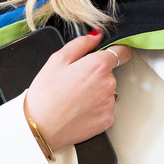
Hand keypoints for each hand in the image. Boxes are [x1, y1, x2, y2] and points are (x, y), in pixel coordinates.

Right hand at [23, 29, 131, 150]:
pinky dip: (95, 108)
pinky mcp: (107, 120)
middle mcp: (109, 84)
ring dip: (96, 92)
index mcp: (98, 66)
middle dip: (97, 74)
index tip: (109, 54)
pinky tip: (78, 110)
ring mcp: (109, 103)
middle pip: (110, 73)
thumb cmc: (46, 94)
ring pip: (107, 91)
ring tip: (74, 98)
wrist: (40, 127)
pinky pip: (105, 108)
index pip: (122, 52)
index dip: (116, 51)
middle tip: (75, 81)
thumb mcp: (57, 60)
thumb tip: (97, 36)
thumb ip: (81, 44)